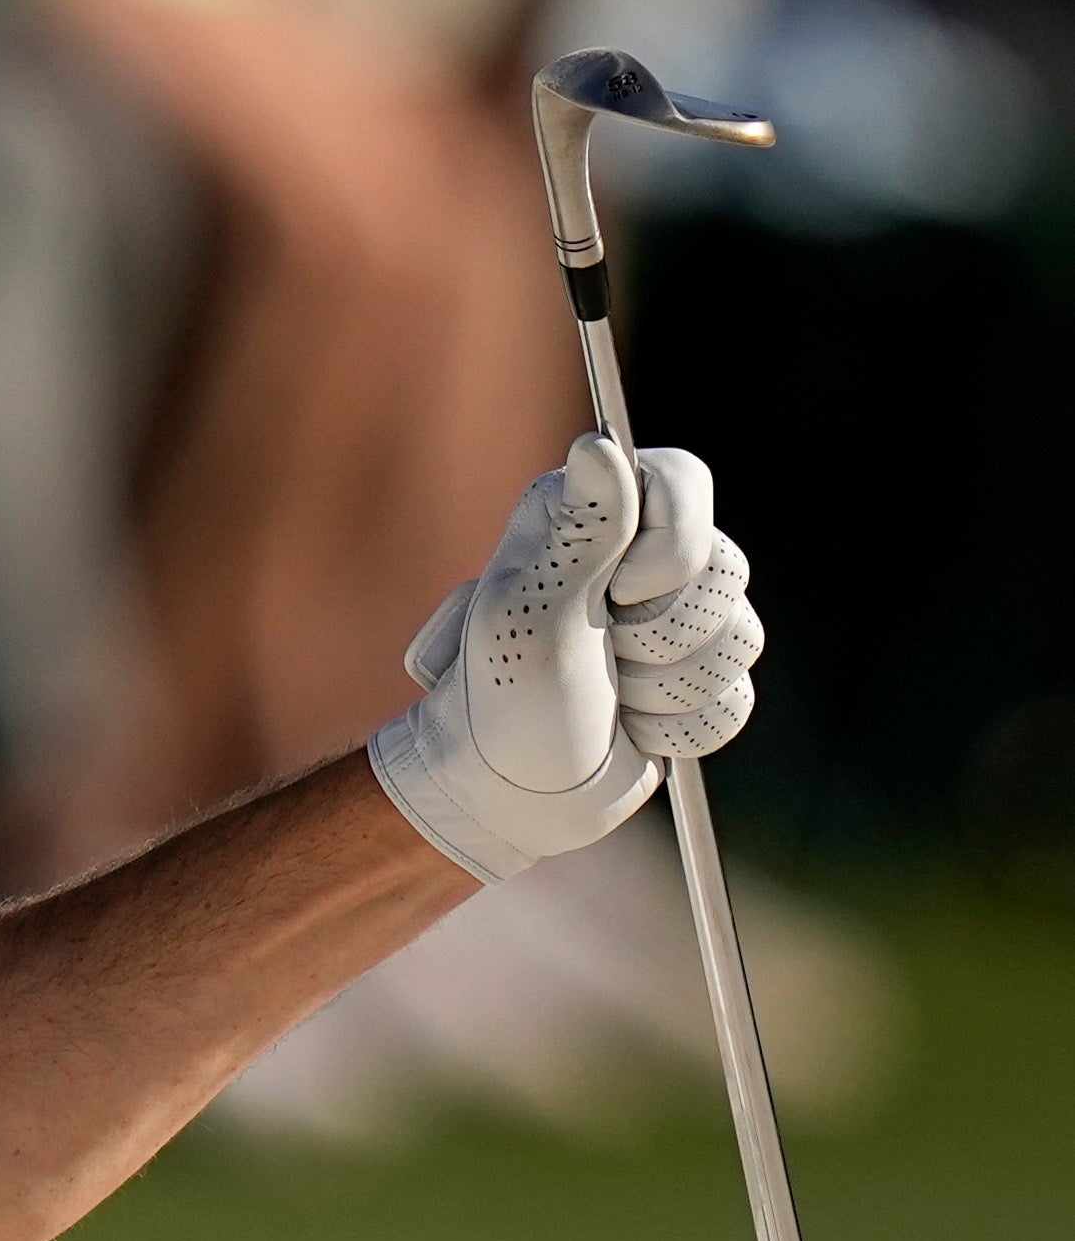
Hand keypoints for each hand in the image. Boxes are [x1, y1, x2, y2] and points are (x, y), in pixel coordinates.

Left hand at [366, 433, 762, 882]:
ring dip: (666, 689)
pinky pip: (736, 698)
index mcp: (587, 521)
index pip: (684, 480)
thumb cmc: (500, 698)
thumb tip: (597, 444)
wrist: (503, 796)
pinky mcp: (690, 680)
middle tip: (598, 658)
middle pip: (725, 569)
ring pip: (741, 639)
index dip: (672, 546)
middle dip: (659, 635)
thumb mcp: (533, 611)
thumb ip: (581, 530)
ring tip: (607, 699)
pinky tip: (629, 731)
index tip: (617, 595)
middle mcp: (635, 560)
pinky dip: (679, 729)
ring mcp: (669, 622)